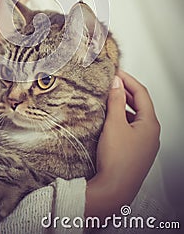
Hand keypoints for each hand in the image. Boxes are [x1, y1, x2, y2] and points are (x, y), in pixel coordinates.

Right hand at [85, 70, 159, 217]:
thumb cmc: (116, 160)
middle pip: (141, 104)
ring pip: (136, 117)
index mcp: (150, 124)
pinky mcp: (137, 151)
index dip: (128, 80)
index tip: (116, 72)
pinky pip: (132, 128)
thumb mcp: (114, 123)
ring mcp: (145, 143)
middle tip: (111, 82)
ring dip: (123, 105)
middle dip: (126, 92)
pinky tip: (110, 119)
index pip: (142, 93)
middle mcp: (151, 133)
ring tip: (109, 98)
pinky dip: (122, 118)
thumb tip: (116, 82)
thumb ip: (116, 100)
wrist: (114, 189)